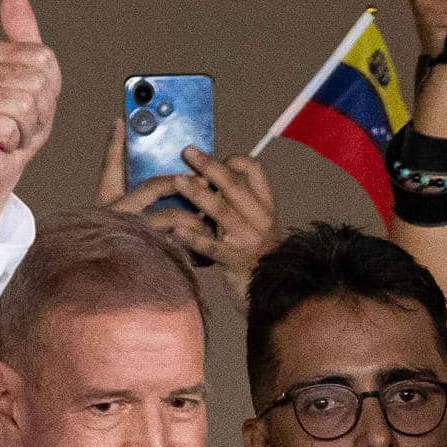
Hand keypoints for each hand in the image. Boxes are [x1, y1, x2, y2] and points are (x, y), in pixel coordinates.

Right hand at [0, 0, 60, 225]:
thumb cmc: (17, 128)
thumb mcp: (36, 81)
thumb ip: (27, 38)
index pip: (43, 61)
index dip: (48, 91)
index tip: (32, 106)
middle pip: (35, 83)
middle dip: (39, 113)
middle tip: (22, 125)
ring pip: (23, 106)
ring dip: (27, 130)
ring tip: (12, 135)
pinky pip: (8, 126)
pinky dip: (13, 143)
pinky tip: (0, 145)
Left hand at [96, 123, 279, 313]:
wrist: (271, 293)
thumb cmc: (255, 256)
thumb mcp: (255, 226)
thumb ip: (239, 204)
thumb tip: (210, 177)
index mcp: (266, 207)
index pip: (256, 173)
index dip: (236, 161)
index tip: (217, 157)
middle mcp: (261, 220)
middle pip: (235, 187)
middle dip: (210, 167)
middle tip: (187, 153)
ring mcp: (248, 241)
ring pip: (222, 212)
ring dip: (198, 195)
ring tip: (178, 182)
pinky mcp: (235, 262)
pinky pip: (211, 246)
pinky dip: (193, 237)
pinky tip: (176, 229)